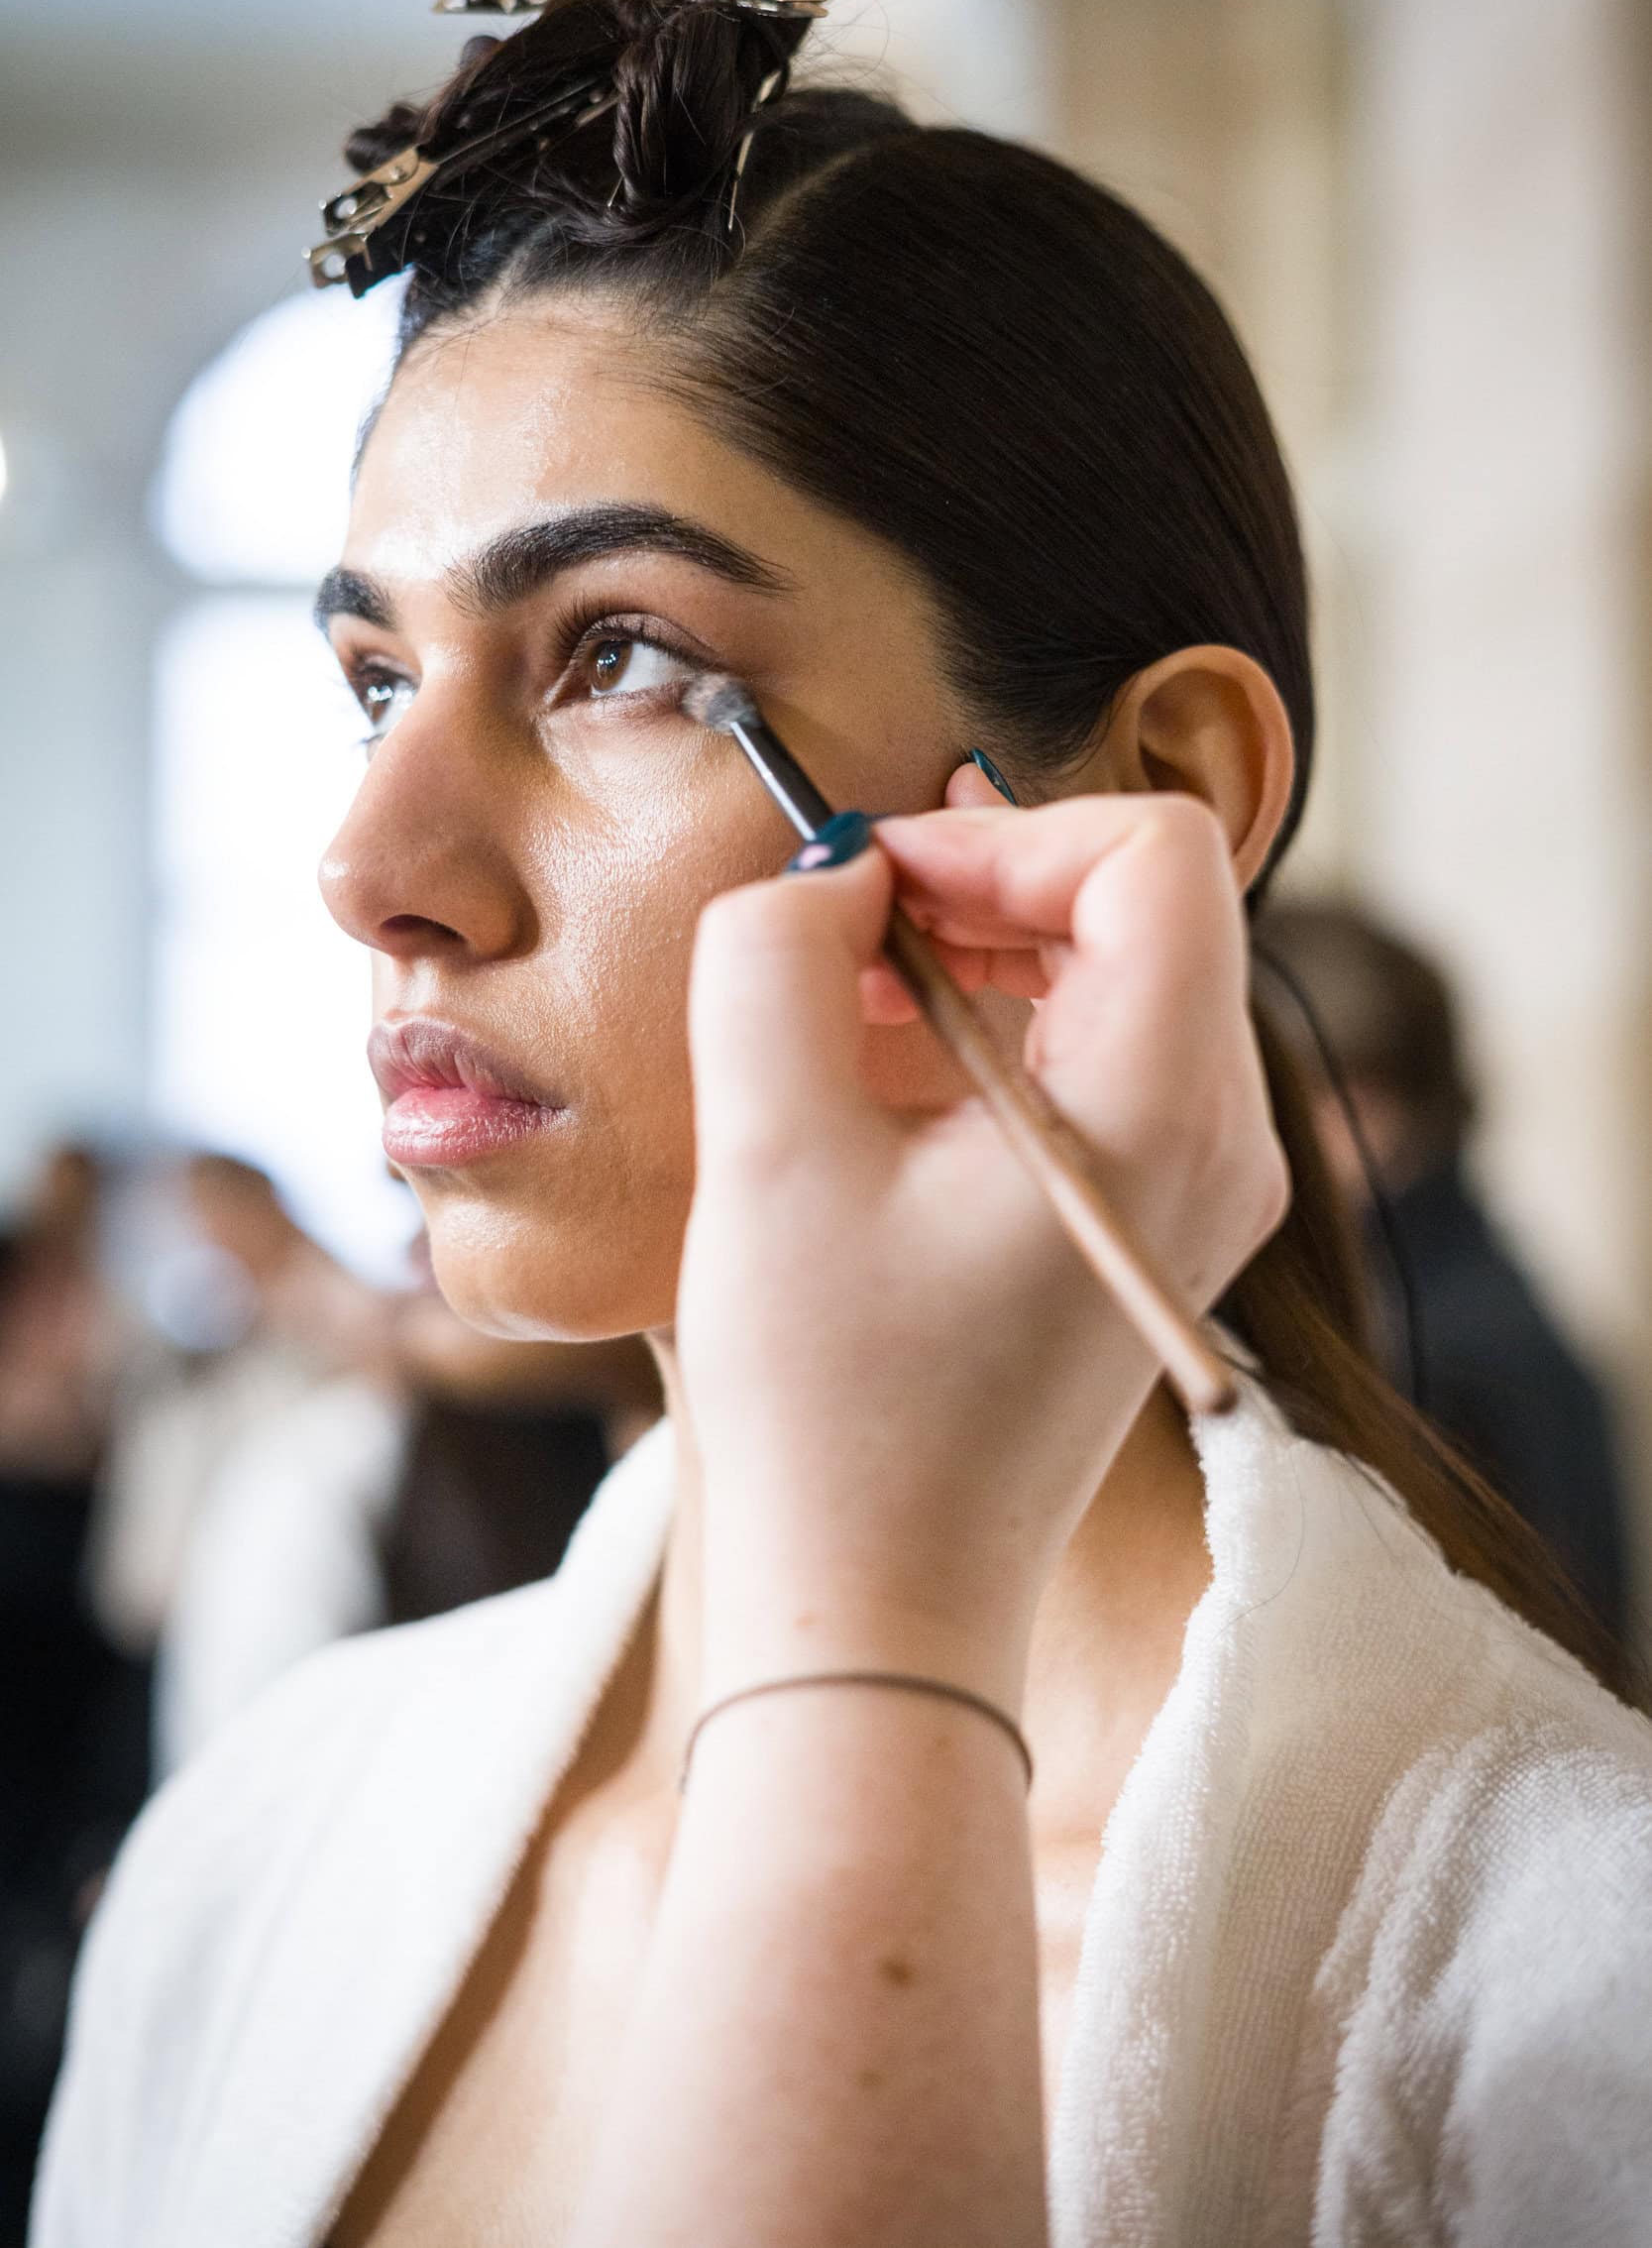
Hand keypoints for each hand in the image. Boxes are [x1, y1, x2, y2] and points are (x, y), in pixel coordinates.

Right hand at [676, 792, 1288, 1703]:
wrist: (881, 1603)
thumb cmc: (828, 1401)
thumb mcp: (768, 1148)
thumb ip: (777, 955)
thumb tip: (835, 869)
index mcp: (1164, 1111)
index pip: (1148, 852)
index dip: (1003, 829)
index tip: (874, 883)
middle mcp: (1225, 1142)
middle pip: (1144, 902)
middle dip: (987, 881)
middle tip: (846, 926)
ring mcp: (1205, 1189)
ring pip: (1125, 970)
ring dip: (985, 949)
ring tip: (850, 994)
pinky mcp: (1154, 1225)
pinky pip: (1105, 1057)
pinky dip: (1000, 1025)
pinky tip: (890, 1062)